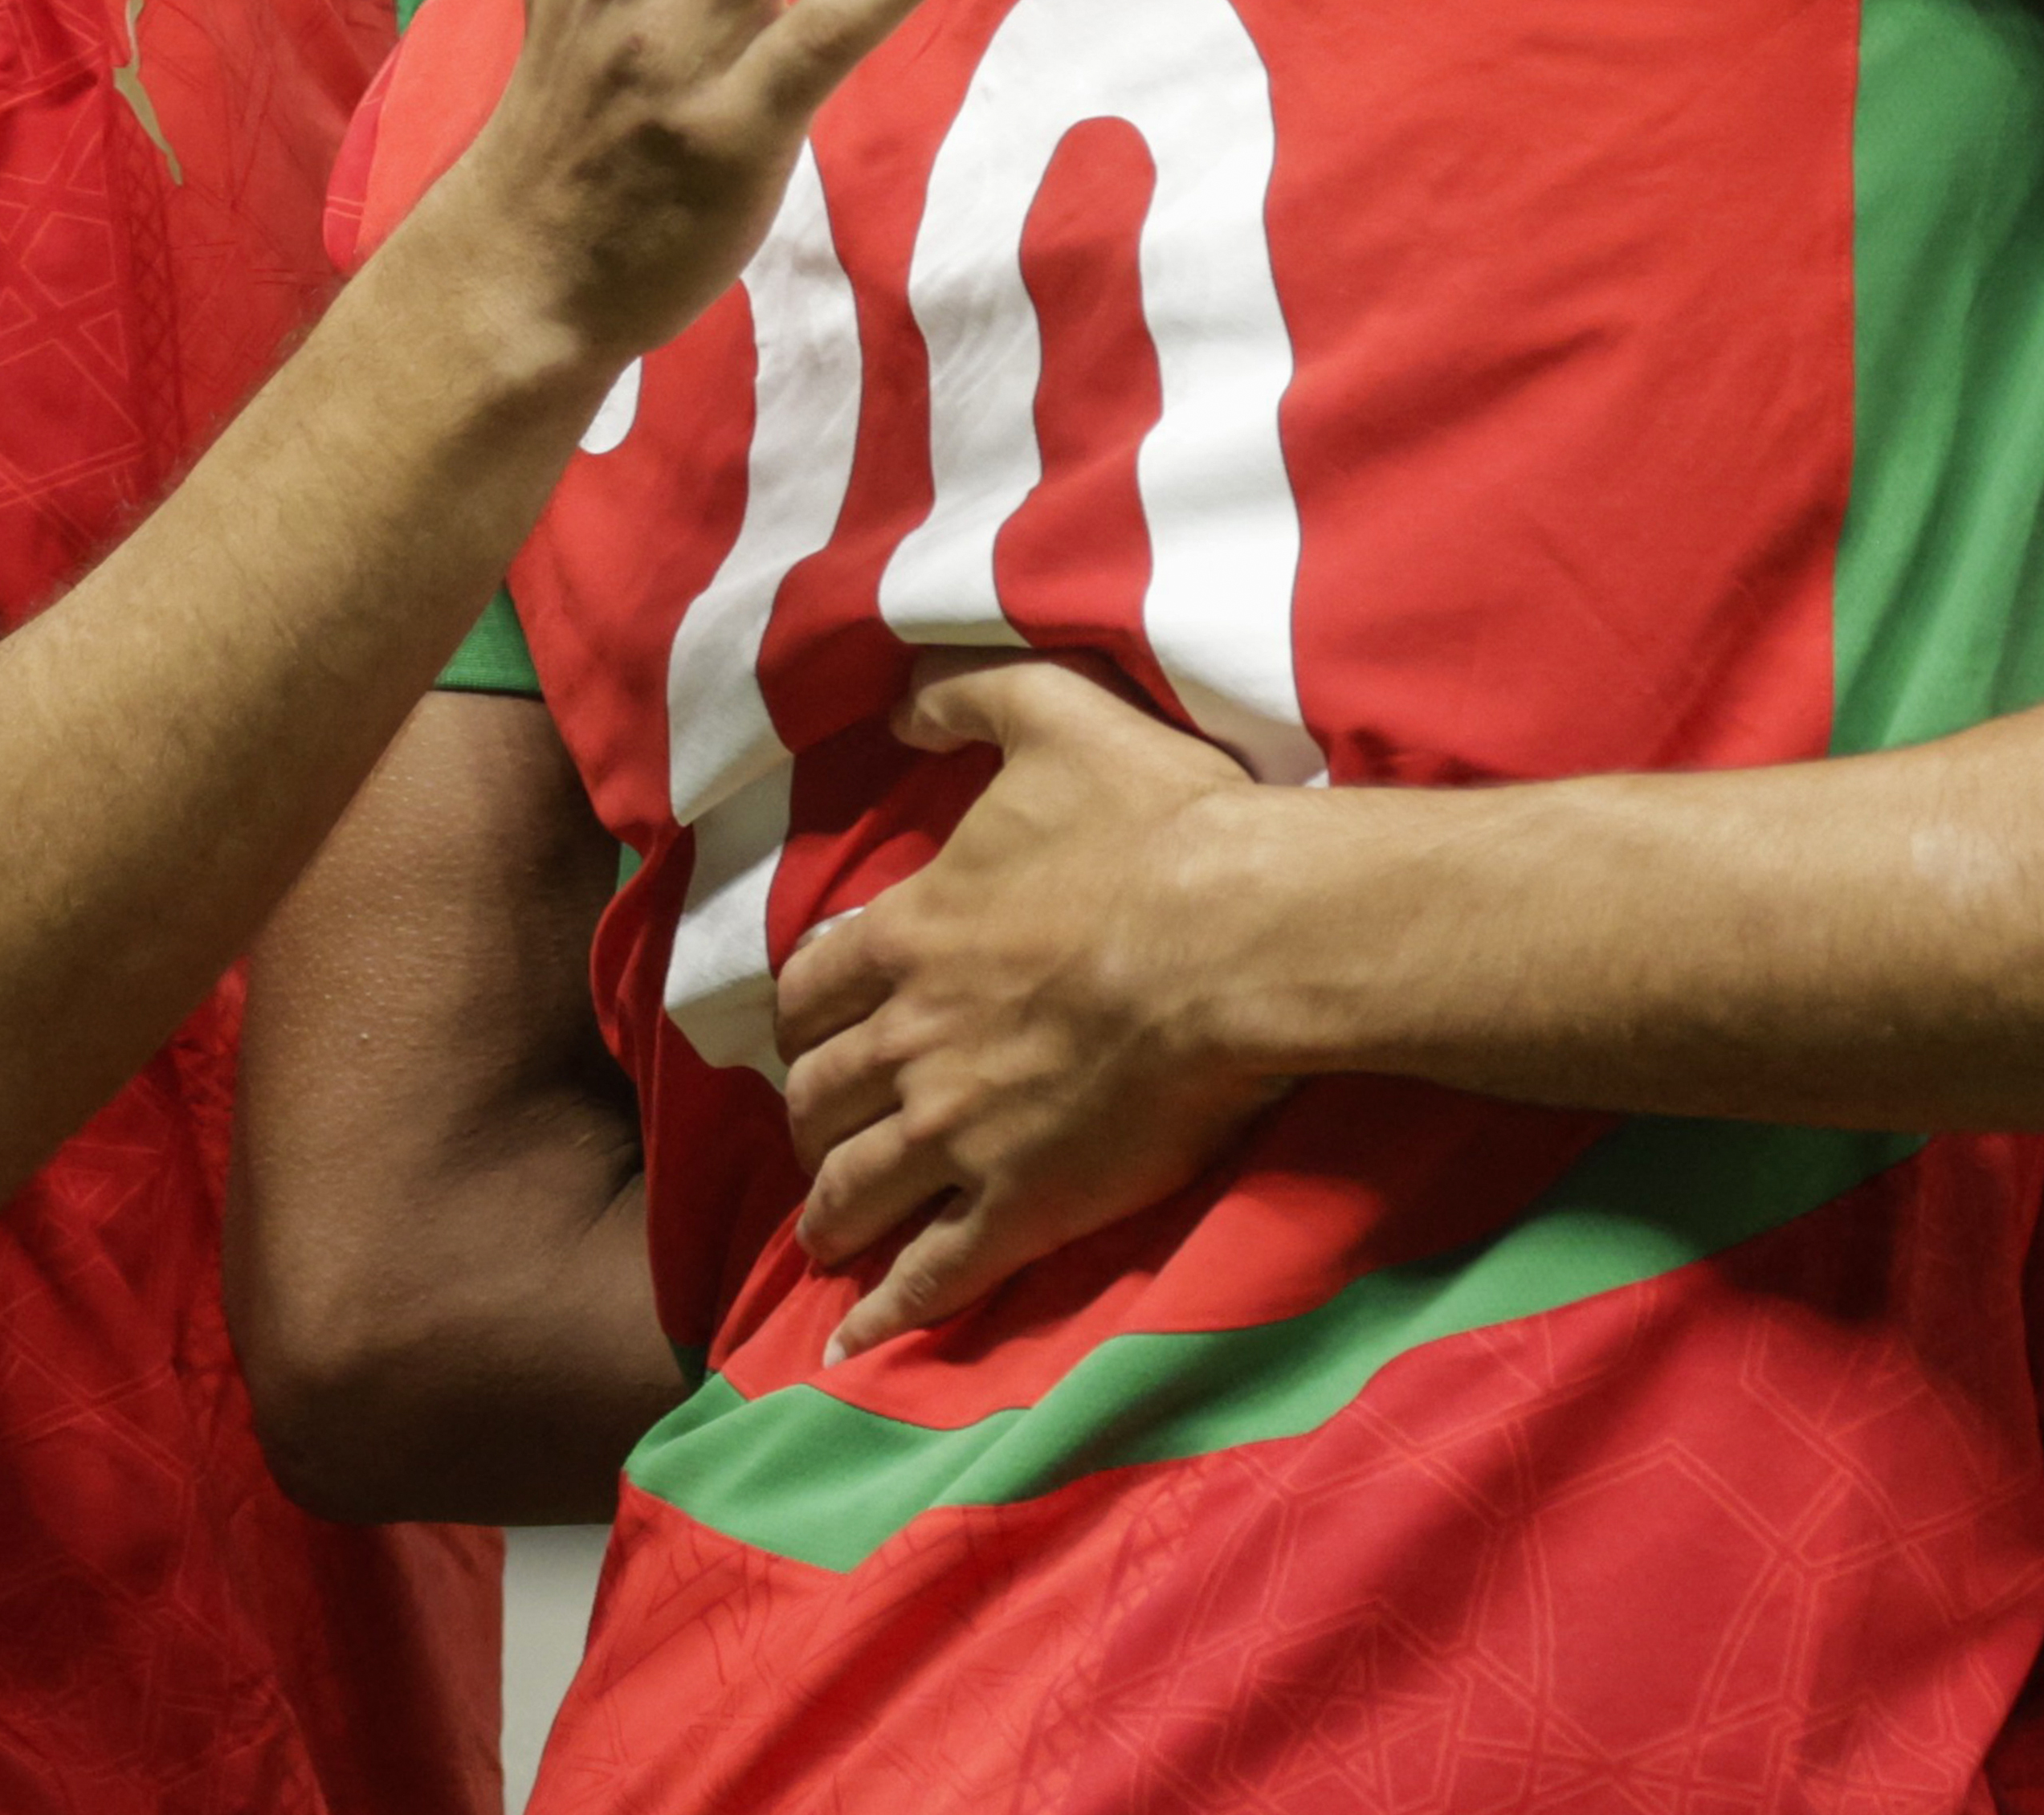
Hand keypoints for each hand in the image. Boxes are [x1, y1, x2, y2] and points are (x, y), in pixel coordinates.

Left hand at [773, 661, 1281, 1352]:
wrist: (1241, 937)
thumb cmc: (1161, 826)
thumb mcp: (1059, 718)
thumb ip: (973, 698)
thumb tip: (902, 698)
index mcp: (915, 934)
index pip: (814, 987)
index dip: (802, 1013)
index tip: (807, 1029)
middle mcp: (912, 1041)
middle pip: (820, 1094)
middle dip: (810, 1116)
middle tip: (818, 1131)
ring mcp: (960, 1132)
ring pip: (855, 1188)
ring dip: (830, 1213)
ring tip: (822, 1236)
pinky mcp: (1021, 1203)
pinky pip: (930, 1273)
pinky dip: (881, 1312)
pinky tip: (849, 1345)